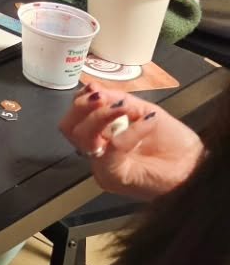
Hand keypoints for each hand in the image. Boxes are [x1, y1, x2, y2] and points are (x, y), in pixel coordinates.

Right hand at [59, 88, 204, 199]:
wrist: (196, 165)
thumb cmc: (173, 143)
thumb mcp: (143, 111)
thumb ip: (117, 100)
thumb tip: (92, 87)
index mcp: (100, 139)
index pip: (73, 119)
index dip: (79, 102)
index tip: (94, 88)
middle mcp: (97, 154)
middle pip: (69, 128)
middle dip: (84, 107)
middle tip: (103, 97)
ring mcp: (103, 167)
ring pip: (83, 136)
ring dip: (104, 115)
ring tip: (127, 107)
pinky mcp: (115, 177)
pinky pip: (113, 147)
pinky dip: (130, 130)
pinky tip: (147, 121)